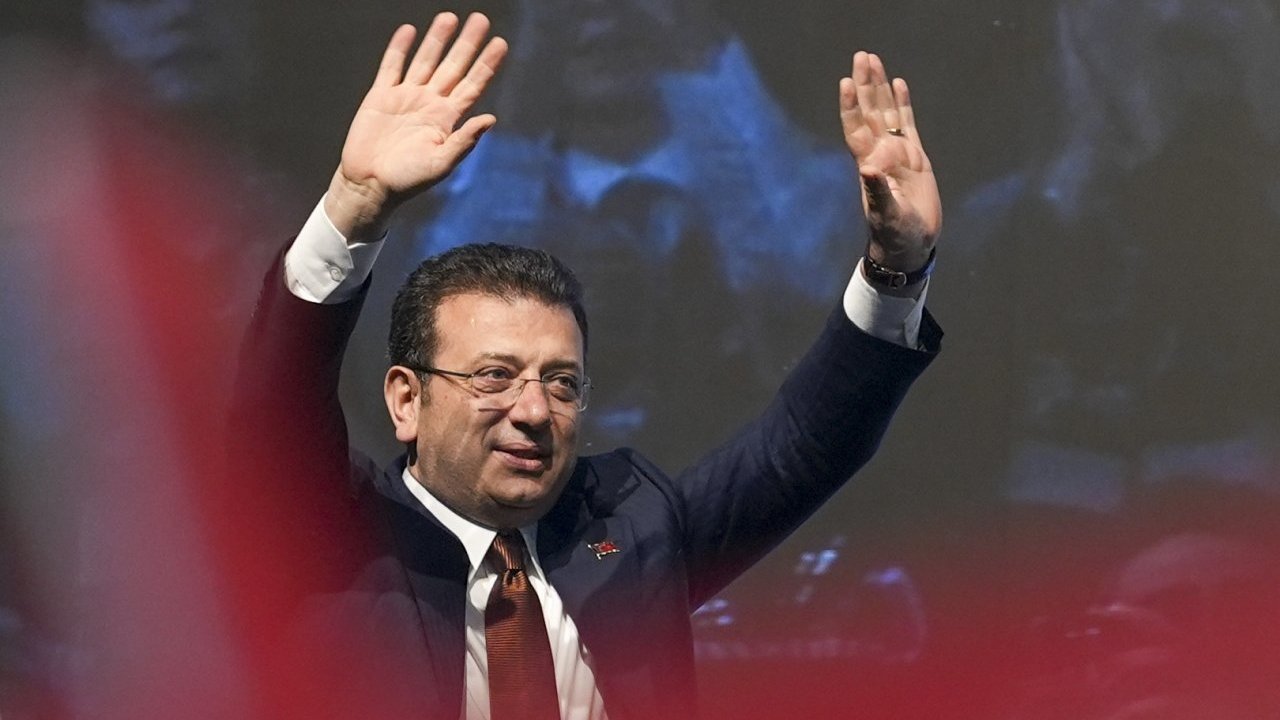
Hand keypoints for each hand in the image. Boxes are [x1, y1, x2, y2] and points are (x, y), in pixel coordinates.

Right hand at [326, 13, 507, 240]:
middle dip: (467, 43)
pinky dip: (400, 48)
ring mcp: (406, 97)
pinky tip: (409, 31)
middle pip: (453, 66)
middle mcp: (430, 103)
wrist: (370, 185)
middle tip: (481, 19)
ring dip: (437, 39)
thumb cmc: (408, 181)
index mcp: (447, 119)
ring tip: (449, 17)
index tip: (500, 43)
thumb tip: (491, 119)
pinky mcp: (381, 96)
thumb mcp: (440, 164)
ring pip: (425, 61)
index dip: (486, 64)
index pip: (472, 85)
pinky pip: (392, 66)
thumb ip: (464, 141)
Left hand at [840, 51, 940, 272]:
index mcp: (870, 164)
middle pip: (870, 111)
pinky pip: (906, 123)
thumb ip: (877, 192)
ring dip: (880, 87)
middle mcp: (879, 153)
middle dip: (866, 84)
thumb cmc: (894, 233)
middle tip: (862, 56)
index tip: (847, 82)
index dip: (852, 106)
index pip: (857, 129)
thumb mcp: (886, 214)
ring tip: (874, 61)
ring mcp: (896, 153)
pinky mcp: (915, 157)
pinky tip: (899, 84)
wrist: (909, 244)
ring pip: (886, 112)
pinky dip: (902, 104)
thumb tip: (868, 169)